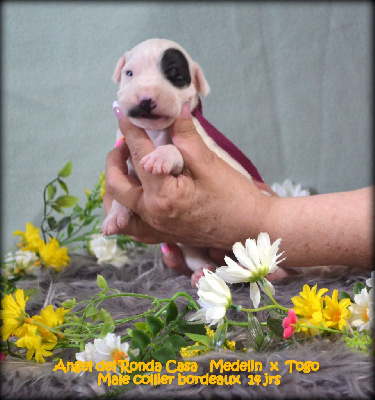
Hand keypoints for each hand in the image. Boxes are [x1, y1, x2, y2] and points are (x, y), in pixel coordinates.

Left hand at [104, 108, 271, 249]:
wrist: (249, 228)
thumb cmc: (234, 198)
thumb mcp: (211, 164)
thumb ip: (187, 136)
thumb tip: (176, 109)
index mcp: (163, 196)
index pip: (139, 155)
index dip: (130, 130)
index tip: (122, 112)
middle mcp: (152, 215)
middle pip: (116, 185)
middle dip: (115, 158)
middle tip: (126, 143)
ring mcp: (154, 229)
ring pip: (116, 209)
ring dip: (115, 184)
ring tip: (126, 167)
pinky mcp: (161, 235)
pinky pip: (130, 227)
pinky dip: (123, 210)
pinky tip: (133, 196)